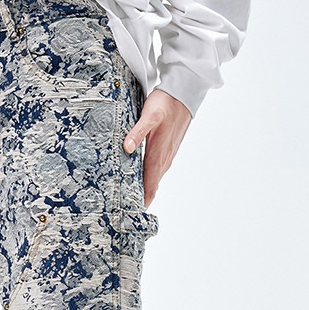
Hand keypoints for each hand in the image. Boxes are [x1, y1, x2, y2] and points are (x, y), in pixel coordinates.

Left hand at [123, 89, 192, 207]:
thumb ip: (137, 132)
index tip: (130, 216)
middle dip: (139, 200)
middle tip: (124, 212)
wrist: (184, 93)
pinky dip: (148, 179)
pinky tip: (140, 179)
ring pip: (154, 179)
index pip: (149, 187)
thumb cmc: (166, 104)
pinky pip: (156, 170)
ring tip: (130, 200)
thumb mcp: (149, 115)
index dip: (141, 202)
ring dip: (144, 190)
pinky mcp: (167, 150)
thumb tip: (127, 148)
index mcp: (158, 156)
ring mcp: (167, 156)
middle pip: (151, 187)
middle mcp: (164, 160)